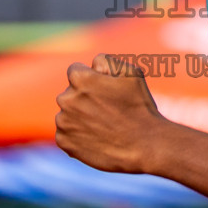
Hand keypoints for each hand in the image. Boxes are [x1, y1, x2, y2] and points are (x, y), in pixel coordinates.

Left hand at [55, 54, 168, 173]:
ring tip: (104, 127)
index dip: (92, 80)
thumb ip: (106, 61)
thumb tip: (91, 66)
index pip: (75, 72)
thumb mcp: (131, 73)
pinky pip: (65, 134)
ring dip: (80, 118)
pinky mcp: (64, 142)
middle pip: (70, 94)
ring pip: (67, 115)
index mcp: (80, 79)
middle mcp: (66, 99)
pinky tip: (96, 139)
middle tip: (107, 111)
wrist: (144, 146)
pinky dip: (77, 136)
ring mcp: (63, 122)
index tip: (104, 92)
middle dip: (84, 99)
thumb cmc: (139, 108)